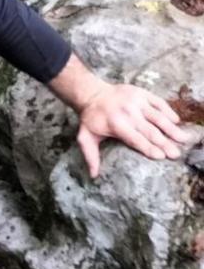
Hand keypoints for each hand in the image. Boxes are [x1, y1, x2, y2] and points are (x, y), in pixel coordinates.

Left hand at [75, 83, 191, 177]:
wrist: (92, 94)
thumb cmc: (91, 119)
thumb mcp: (85, 137)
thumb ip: (90, 156)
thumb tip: (94, 175)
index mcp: (115, 124)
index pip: (135, 139)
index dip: (148, 148)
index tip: (161, 157)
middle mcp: (128, 113)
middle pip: (149, 131)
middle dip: (164, 143)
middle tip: (175, 154)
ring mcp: (136, 101)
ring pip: (157, 117)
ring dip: (171, 129)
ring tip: (183, 139)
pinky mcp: (142, 93)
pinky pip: (159, 102)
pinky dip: (168, 111)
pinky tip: (176, 121)